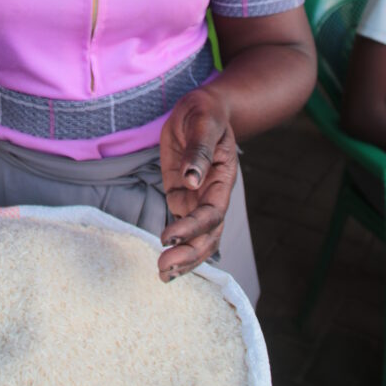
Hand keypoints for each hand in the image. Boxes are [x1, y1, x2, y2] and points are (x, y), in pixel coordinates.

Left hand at [158, 92, 237, 279]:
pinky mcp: (182, 196)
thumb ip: (198, 150)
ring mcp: (197, 198)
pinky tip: (165, 263)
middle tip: (163, 269)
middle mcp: (212, 194)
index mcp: (222, 178)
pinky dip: (176, 245)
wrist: (202, 109)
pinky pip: (182, 225)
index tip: (168, 237)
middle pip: (208, 235)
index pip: (211, 212)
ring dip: (184, 258)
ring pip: (197, 237)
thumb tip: (191, 178)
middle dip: (189, 255)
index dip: (191, 228)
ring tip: (163, 275)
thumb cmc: (205, 113)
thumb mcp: (202, 123)